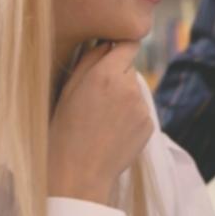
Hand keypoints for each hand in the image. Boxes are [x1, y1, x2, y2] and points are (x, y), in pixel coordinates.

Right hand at [47, 42, 155, 205]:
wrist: (78, 173)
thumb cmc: (64, 130)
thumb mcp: (68, 90)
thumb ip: (89, 60)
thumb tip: (105, 42)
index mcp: (106, 74)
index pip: (128, 44)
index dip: (120, 47)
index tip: (114, 50)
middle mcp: (129, 87)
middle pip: (129, 68)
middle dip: (117, 75)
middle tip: (96, 97)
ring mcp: (142, 107)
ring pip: (135, 91)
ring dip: (124, 97)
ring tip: (102, 119)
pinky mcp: (150, 125)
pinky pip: (141, 112)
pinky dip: (130, 117)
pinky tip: (112, 132)